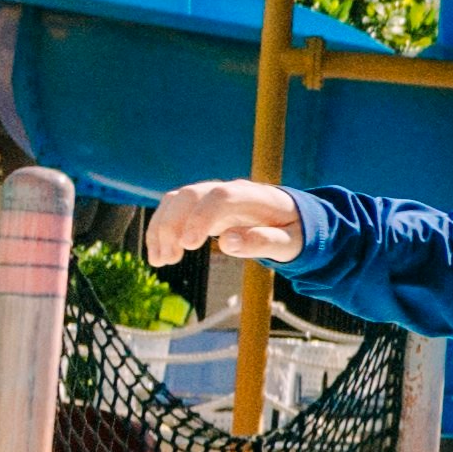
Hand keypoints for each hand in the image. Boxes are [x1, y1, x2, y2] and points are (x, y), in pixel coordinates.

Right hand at [144, 176, 304, 270]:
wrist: (292, 217)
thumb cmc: (293, 231)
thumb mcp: (290, 243)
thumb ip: (264, 242)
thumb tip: (227, 243)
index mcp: (254, 196)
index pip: (221, 197)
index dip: (202, 217)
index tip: (189, 245)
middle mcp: (229, 190)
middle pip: (192, 194)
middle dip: (174, 224)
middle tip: (170, 259)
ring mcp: (212, 196)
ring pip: (177, 200)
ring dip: (162, 228)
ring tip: (161, 261)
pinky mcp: (202, 207)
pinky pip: (174, 210)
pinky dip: (161, 230)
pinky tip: (159, 256)